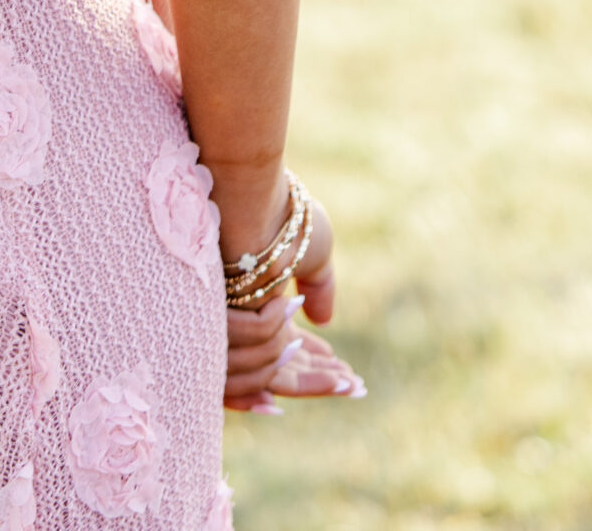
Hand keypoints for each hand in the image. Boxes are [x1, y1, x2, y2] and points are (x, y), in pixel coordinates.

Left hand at [222, 196, 363, 411]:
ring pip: (279, 375)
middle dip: (317, 378)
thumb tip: (323, 320)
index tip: (344, 369)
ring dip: (318, 383)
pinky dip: (312, 381)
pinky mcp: (239, 340)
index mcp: (257, 296)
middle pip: (280, 363)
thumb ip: (318, 286)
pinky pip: (276, 377)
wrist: (254, 206)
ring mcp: (238, 330)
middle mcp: (244, 315)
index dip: (312, 353)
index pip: (282, 338)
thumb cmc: (282, 219)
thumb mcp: (311, 252)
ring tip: (349, 385)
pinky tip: (340, 379)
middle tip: (352, 386)